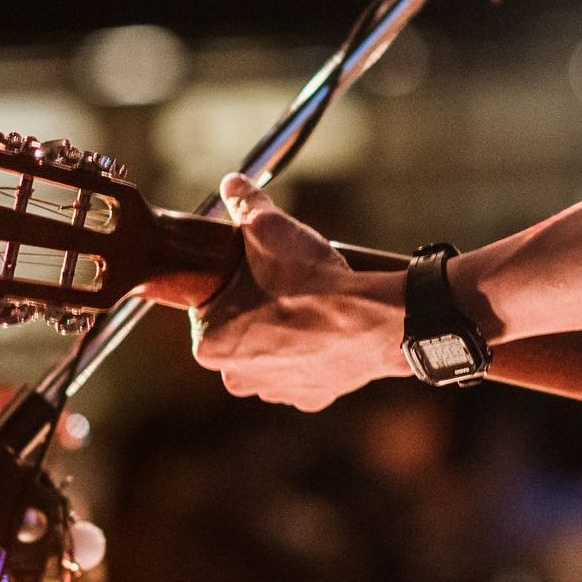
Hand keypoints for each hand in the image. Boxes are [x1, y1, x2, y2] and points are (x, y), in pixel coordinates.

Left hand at [190, 174, 407, 410]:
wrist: (372, 320)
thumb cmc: (310, 281)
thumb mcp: (269, 229)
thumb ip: (244, 204)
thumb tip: (232, 184)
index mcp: (210, 344)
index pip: (210, 308)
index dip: (233, 284)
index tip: (254, 272)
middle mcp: (236, 377)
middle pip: (239, 333)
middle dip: (257, 311)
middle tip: (282, 285)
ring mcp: (275, 391)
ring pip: (271, 354)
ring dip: (284, 334)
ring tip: (306, 305)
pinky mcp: (312, 398)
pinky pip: (304, 371)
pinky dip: (314, 353)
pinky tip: (325, 331)